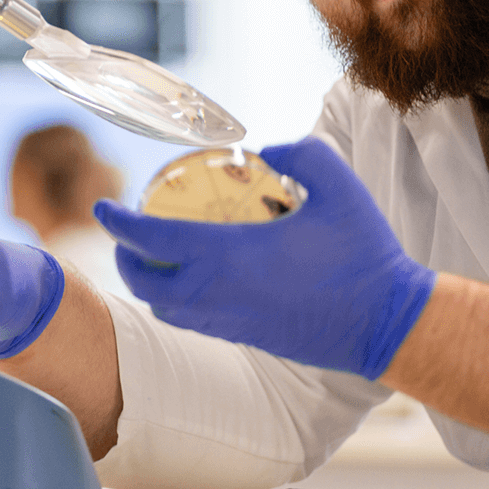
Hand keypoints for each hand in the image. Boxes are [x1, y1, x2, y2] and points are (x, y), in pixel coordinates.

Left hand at [94, 136, 434, 378]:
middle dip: (125, 257)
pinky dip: (178, 301)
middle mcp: (219, 293)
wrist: (386, 322)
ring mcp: (231, 321)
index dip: (119, 221)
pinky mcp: (247, 338)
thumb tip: (267, 150)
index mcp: (230, 254)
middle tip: (127, 233)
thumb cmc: (364, 253)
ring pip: (166, 308)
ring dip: (149, 283)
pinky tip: (198, 280)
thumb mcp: (338, 184)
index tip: (102, 205)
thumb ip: (299, 153)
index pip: (152, 237)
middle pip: (145, 282)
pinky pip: (193, 321)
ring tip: (155, 257)